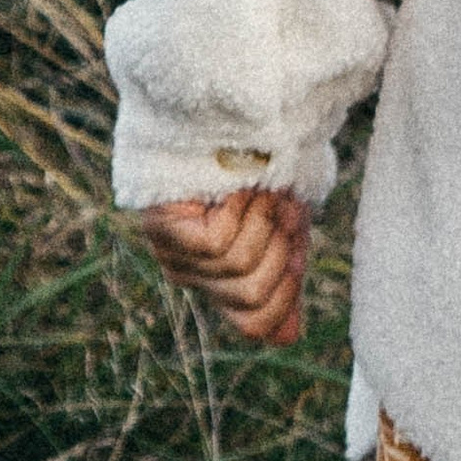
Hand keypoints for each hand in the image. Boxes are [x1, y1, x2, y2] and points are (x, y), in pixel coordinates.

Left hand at [137, 187, 311, 345]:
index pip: (257, 325)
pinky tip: (236, 188)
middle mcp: (193, 275)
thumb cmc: (261, 172)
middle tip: (280, 208)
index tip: (298, 246)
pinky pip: (216, 245)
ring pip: (238, 267)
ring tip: (260, 190)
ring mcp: (173, 253)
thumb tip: (287, 340)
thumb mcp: (285, 231)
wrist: (233, 119)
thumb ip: (286, 280)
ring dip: (264, 222)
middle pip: (252, 298)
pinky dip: (239, 212)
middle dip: (281, 251)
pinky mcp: (163, 229)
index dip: (288, 292)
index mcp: (222, 281)